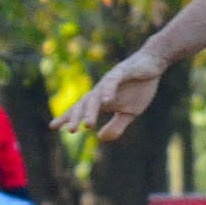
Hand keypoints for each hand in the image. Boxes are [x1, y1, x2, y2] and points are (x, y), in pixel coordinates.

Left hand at [52, 48, 168, 141]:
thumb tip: (100, 138)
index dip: (68, 117)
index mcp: (101, 101)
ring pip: (96, 96)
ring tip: (88, 124)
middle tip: (71, 131)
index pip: (81, 110)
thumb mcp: (130, 113)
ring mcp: (109, 81)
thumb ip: (116, 126)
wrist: (153, 65)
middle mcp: (100, 90)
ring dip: (91, 110)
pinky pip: (112, 82)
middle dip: (76, 117)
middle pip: (84, 104)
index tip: (53, 126)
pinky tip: (107, 100)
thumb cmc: (139, 88)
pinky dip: (109, 91)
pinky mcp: (122, 72)